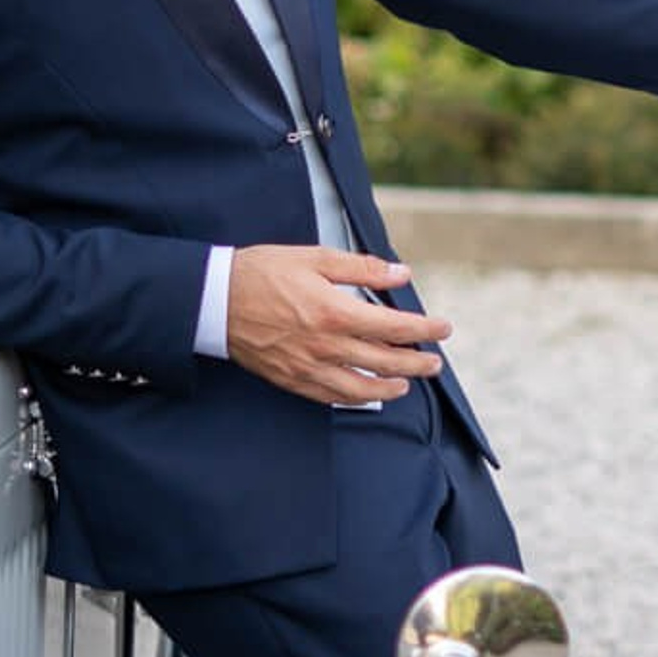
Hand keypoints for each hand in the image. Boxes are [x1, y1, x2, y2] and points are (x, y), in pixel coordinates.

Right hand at [226, 245, 449, 405]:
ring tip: (406, 384)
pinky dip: (353, 398)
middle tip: (434, 363)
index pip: (394, 327)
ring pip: (359, 388)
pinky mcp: (290, 379)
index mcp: (335, 312)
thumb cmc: (263, 273)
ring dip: (388, 387)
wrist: (214, 299)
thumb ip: (363, 269)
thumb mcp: (315, 258)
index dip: (424, 330)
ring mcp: (307, 367)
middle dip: (416, 364)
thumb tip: (401, 275)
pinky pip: (329, 397)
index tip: (443, 328)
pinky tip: (364, 394)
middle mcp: (325, 346)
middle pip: (384, 362)